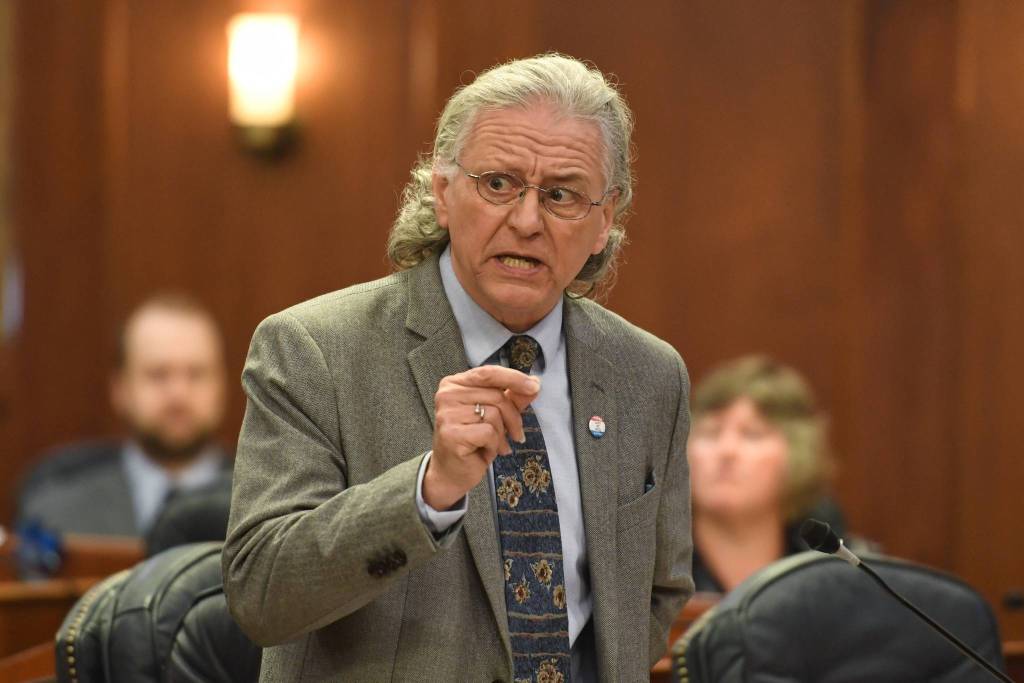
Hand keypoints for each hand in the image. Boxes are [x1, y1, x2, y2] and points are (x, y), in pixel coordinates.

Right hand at [424, 365, 539, 509]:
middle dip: (513, 417)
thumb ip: (513, 397)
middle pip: (496, 396)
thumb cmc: (473, 441)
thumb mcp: (496, 415)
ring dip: (502, 434)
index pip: (489, 373)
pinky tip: (485, 452)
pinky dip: (494, 445)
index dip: (514, 378)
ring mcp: (447, 414)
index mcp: (455, 384)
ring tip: (494, 444)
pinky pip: (489, 433)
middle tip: (514, 434)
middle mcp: (447, 395)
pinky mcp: (452, 434)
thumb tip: (534, 383)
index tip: (535, 387)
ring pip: (494, 415)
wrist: (451, 472)